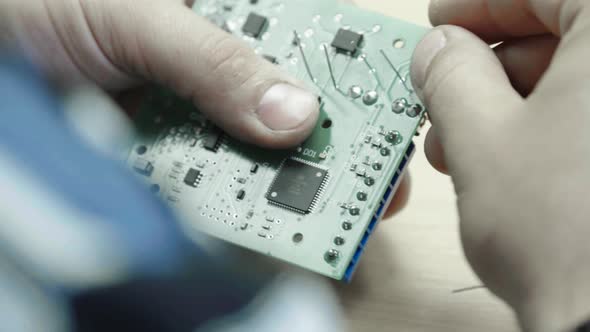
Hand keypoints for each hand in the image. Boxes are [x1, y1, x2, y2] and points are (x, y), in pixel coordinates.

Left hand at [1, 0, 411, 215]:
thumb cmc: (41, 7)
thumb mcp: (134, 17)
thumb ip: (213, 62)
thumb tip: (294, 113)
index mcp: (220, 6)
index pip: (307, 29)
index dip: (351, 69)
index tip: (390, 109)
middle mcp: (214, 56)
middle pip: (291, 97)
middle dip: (330, 140)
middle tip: (371, 180)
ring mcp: (192, 107)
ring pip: (256, 144)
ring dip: (286, 177)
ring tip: (328, 208)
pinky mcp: (166, 149)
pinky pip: (212, 176)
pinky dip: (234, 199)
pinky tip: (261, 216)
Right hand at [412, 0, 589, 330]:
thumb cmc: (569, 239)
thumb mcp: (480, 139)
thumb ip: (449, 76)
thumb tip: (439, 52)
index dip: (475, 4)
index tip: (442, 22)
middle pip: (560, 31)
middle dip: (488, 65)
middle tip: (443, 91)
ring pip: (578, 79)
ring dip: (510, 104)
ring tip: (462, 142)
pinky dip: (550, 129)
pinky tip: (509, 160)